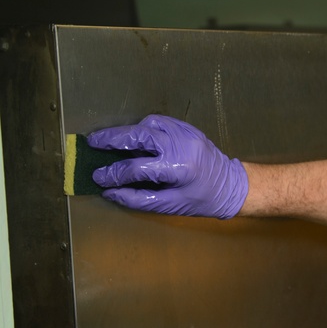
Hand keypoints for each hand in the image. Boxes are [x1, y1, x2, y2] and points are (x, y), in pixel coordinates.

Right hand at [87, 114, 248, 218]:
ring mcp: (187, 133)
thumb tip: (109, 191)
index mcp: (178, 168)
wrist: (232, 186)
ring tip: (113, 141)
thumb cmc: (203, 200)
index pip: (135, 167)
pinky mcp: (189, 129)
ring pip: (149, 123)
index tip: (98, 177)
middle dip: (113, 138)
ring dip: (130, 131)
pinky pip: (161, 122)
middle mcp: (182, 145)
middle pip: (139, 135)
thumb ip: (138, 198)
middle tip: (93, 141)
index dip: (113, 173)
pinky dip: (145, 128)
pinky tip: (137, 138)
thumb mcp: (171, 205)